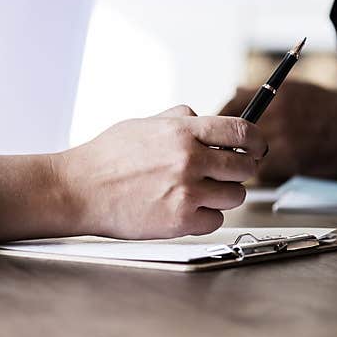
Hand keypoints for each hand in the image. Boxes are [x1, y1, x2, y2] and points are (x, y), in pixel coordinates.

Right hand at [55, 105, 266, 238]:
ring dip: (222, 195)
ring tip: (197, 192)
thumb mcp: (142, 124)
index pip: (242, 131)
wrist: (78, 189)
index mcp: (181, 131)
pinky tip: (183, 209)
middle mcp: (189, 159)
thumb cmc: (104, 158)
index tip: (258, 147)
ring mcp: (187, 191)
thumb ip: (176, 119)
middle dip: (238, 170)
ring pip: (235, 196)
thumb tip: (200, 116)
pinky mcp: (180, 220)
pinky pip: (215, 220)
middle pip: (245, 166)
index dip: (256, 140)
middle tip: (224, 173)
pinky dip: (204, 217)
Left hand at [219, 81, 336, 181]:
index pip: (229, 109)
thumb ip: (262, 92)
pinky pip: (264, 170)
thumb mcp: (294, 89)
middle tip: (225, 151)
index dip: (218, 123)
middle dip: (226, 145)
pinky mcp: (291, 161)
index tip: (214, 132)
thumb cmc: (328, 109)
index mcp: (274, 96)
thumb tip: (235, 92)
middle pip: (233, 135)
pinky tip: (276, 164)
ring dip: (244, 160)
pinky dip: (264, 171)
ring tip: (253, 158)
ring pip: (245, 155)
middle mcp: (277, 116)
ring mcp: (284, 139)